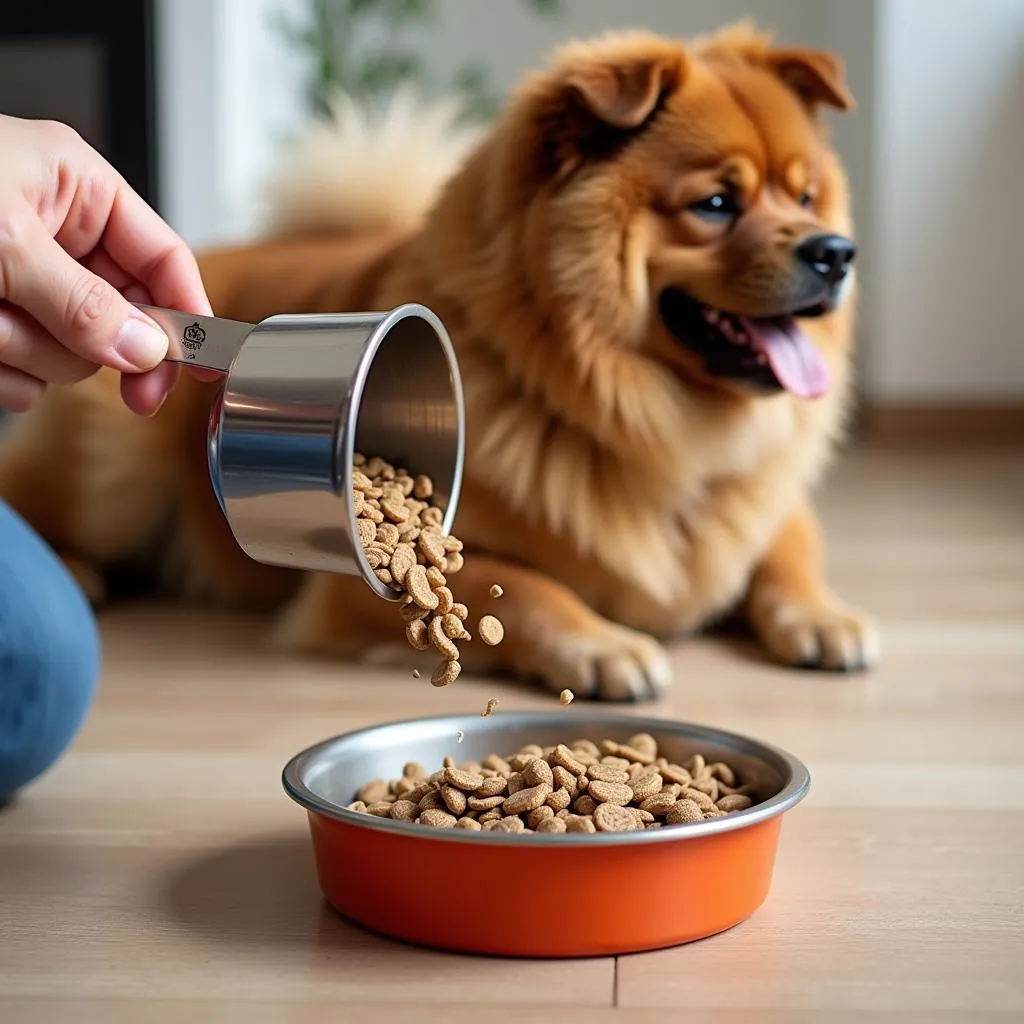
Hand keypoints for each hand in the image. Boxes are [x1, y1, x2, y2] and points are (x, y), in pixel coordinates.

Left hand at [0, 114, 212, 415]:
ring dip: (24, 351)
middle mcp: (60, 241)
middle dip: (82, 338)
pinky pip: (27, 378)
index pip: (166, 261)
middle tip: (59, 344)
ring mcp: (29, 288)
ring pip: (72, 356)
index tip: (206, 368)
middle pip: (123, 320)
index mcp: (78, 192)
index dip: (190, 316)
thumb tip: (148, 351)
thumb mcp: (4, 242)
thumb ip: (83, 301)